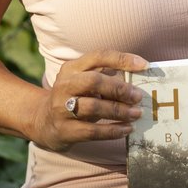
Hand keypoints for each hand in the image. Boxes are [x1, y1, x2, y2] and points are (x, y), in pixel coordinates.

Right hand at [27, 50, 146, 151]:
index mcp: (72, 68)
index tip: (144, 65)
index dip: (122, 59)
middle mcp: (64, 85)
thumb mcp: (84, 82)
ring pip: (93, 107)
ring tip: (136, 114)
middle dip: (119, 88)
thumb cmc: (74, 97)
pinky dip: (112, 130)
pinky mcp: (64, 130)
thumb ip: (106, 77)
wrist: (43, 121)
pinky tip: (127, 129)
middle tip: (138, 97)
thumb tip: (138, 81)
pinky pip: (92, 131)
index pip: (98, 56)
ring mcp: (61, 108)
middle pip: (93, 81)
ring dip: (119, 110)